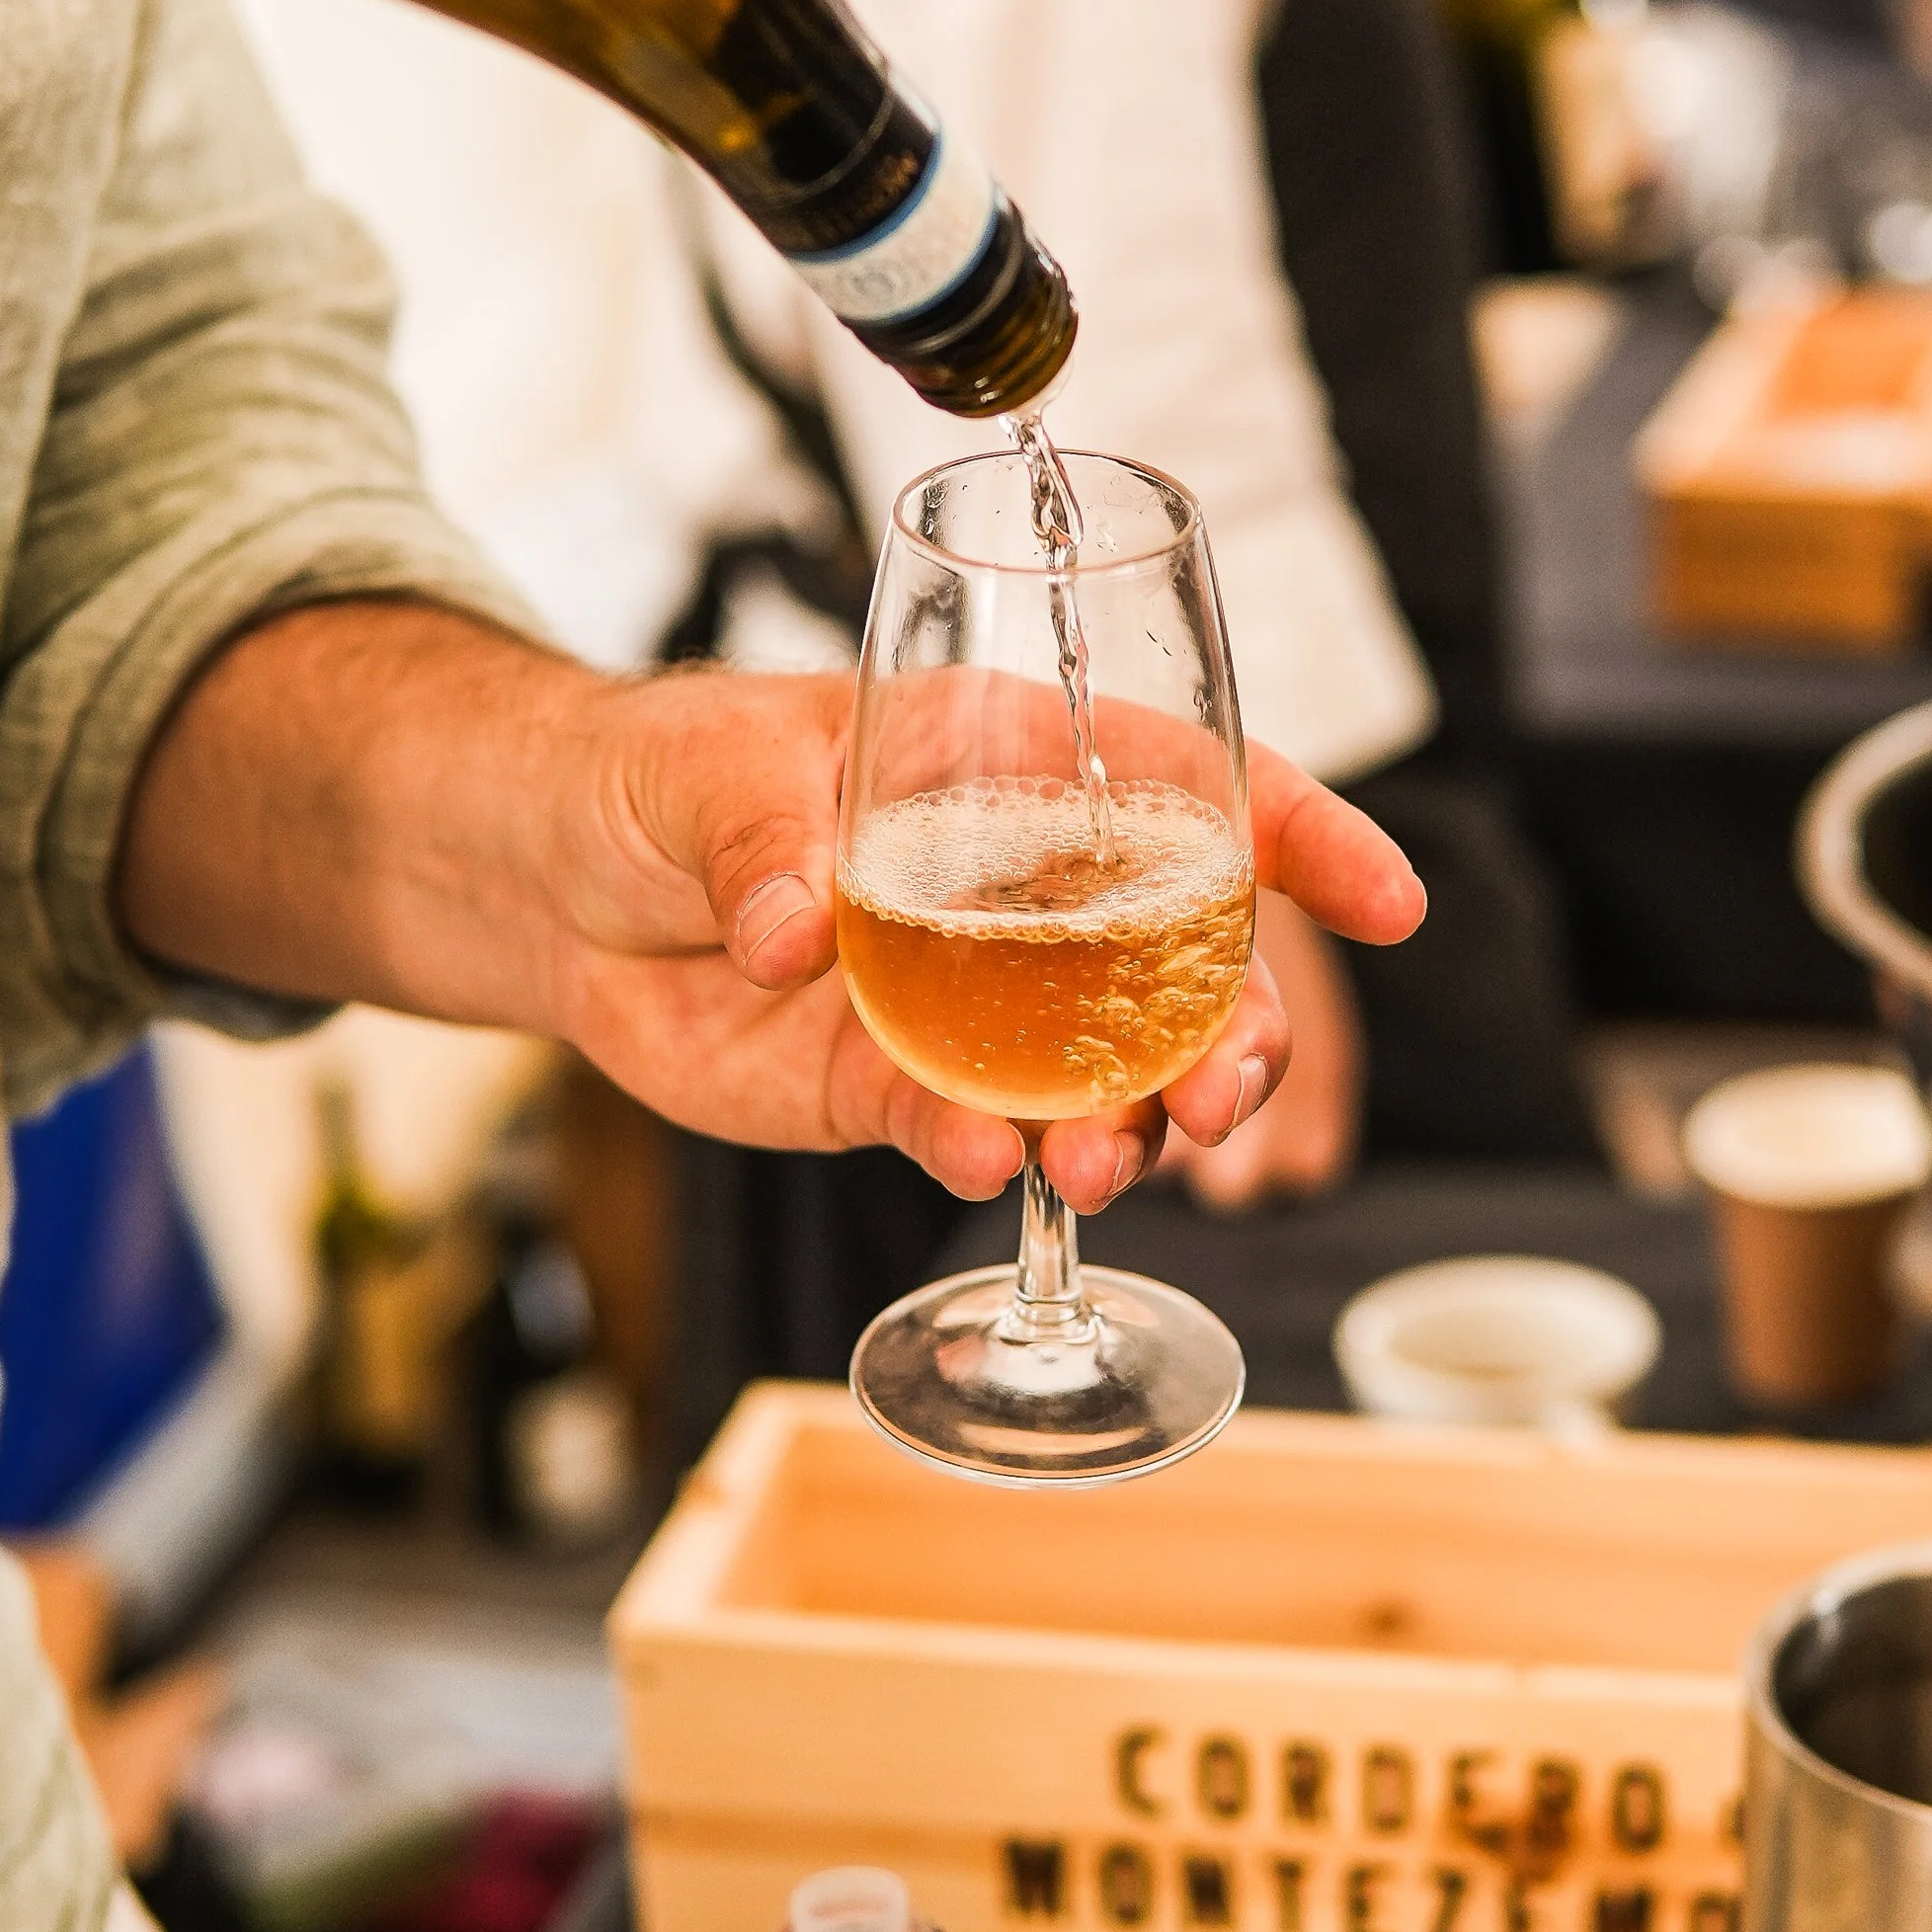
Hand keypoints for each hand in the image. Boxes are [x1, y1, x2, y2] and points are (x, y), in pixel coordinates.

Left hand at [117, 614, 1426, 1215]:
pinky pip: (971, 1133)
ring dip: (1126, 1121)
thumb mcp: (706, 767)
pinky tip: (982, 1166)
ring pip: (1100, 1070)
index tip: (1390, 902)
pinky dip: (986, 1156)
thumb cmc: (647, 774)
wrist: (542, 884)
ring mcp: (966, 1000)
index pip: (1198, 788)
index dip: (1307, 839)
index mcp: (1012, 765)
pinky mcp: (892, 1089)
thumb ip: (767, 832)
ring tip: (1100, 1158)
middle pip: (1183, 960)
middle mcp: (1019, 891)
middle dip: (1229, 1027)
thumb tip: (799, 921)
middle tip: (1220, 1087)